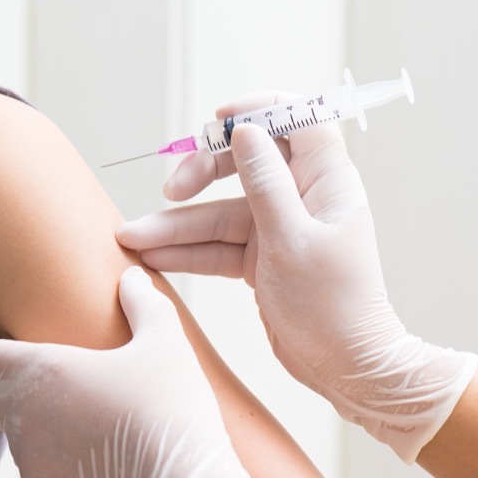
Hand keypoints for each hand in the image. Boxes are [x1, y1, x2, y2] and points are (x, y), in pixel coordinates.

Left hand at [0, 268, 276, 477]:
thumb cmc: (171, 408)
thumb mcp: (164, 341)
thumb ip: (142, 302)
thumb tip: (134, 274)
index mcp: (37, 371)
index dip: (7, 356)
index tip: (38, 358)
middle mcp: (20, 417)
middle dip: (15, 396)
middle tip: (61, 393)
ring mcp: (29, 463)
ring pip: (17, 442)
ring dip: (39, 434)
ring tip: (89, 428)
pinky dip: (59, 471)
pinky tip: (99, 464)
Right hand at [116, 103, 477, 463]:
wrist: (346, 368)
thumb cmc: (334, 306)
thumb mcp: (292, 240)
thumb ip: (265, 183)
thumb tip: (246, 131)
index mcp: (326, 182)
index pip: (299, 120)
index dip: (260, 109)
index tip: (219, 117)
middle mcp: (302, 198)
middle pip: (244, 162)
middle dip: (202, 171)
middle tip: (171, 188)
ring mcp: (278, 228)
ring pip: (219, 210)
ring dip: (176, 222)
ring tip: (132, 237)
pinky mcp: (260, 258)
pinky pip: (214, 244)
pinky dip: (184, 250)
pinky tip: (151, 256)